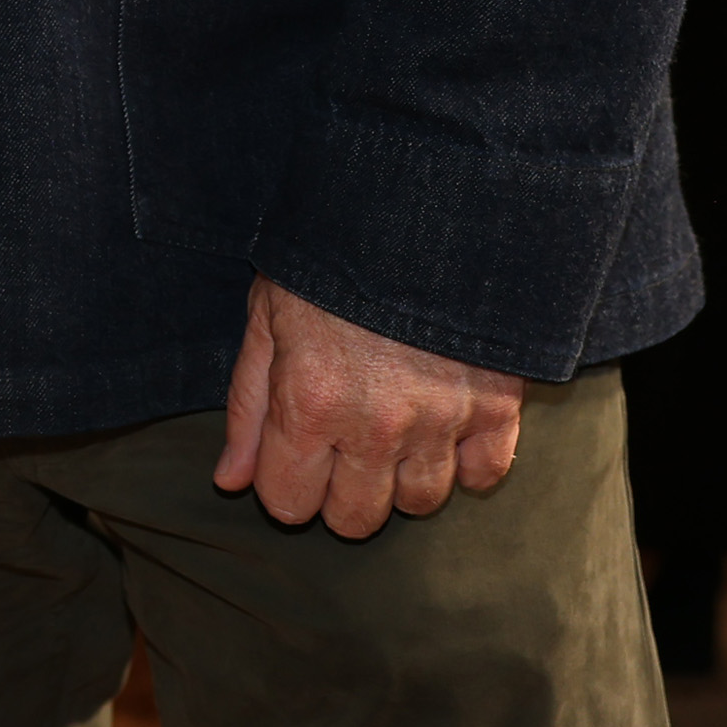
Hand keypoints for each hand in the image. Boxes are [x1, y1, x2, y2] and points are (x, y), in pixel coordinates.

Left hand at [214, 277, 527, 538]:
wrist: (419, 206)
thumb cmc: (327, 258)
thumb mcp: (266, 317)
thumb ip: (248, 406)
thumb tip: (230, 481)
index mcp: (310, 406)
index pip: (289, 505)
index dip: (284, 484)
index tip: (291, 454)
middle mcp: (376, 428)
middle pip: (356, 520)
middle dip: (339, 493)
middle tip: (341, 447)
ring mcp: (441, 422)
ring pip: (420, 504)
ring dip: (400, 480)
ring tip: (391, 433)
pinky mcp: (497, 407)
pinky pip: (484, 475)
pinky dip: (466, 462)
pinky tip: (444, 428)